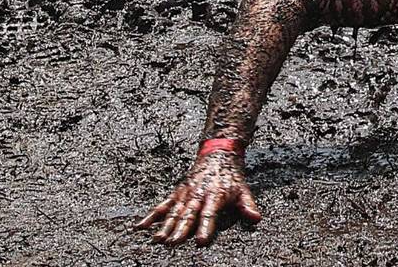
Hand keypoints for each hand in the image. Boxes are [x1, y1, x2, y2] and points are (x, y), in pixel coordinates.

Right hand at [135, 151, 261, 244]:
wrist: (218, 153)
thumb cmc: (231, 175)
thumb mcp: (243, 189)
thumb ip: (247, 205)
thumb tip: (256, 218)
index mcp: (214, 195)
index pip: (209, 214)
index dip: (206, 228)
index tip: (201, 241)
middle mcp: (197, 195)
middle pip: (188, 214)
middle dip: (181, 230)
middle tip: (173, 243)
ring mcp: (185, 194)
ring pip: (174, 212)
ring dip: (165, 226)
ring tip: (158, 239)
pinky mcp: (177, 193)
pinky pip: (162, 205)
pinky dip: (151, 215)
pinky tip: (141, 226)